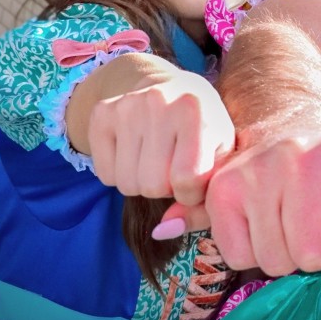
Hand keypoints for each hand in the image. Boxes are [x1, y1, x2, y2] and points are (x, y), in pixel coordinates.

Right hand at [89, 69, 234, 205]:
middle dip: (166, 188)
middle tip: (174, 165)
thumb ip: (203, 203)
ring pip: (127, 184)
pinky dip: (121, 174)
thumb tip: (163, 231)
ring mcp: (127, 105)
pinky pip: (105, 174)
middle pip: (153, 186)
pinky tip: (136, 152)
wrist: (172, 88)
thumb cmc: (204, 132)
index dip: (191, 192)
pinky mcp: (102, 113)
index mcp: (196, 110)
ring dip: (143, 183)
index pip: (186, 181)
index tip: (196, 179)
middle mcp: (160, 102)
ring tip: (157, 158)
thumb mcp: (219, 160)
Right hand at [196, 134, 320, 277]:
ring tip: (290, 222)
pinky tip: (263, 223)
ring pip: (276, 262)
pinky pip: (241, 257)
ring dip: (286, 256)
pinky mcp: (223, 189)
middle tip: (316, 224)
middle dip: (319, 255)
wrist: (292, 151)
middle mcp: (302, 153)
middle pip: (314, 256)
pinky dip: (253, 254)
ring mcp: (258, 168)